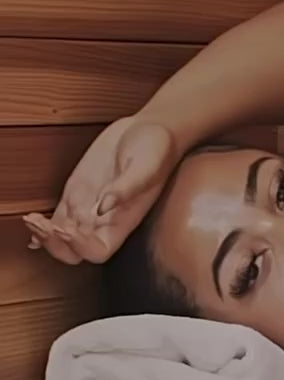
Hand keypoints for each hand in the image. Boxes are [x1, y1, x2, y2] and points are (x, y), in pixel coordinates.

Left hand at [23, 116, 178, 263]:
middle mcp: (104, 220)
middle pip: (74, 251)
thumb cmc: (156, 148)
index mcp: (123, 220)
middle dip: (55, 243)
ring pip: (60, 236)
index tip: (68, 228)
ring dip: (44, 233)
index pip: (98, 250)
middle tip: (44, 225)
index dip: (81, 246)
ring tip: (32, 219)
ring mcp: (88, 206)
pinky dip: (42, 225)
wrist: (149, 129)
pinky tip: (32, 220)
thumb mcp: (147, 164)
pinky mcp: (77, 191)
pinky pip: (57, 215)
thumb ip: (128, 187)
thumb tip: (104, 208)